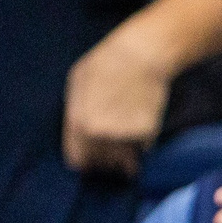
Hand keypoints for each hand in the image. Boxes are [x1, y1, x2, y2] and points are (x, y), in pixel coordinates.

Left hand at [64, 31, 172, 176]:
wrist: (141, 56)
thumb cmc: (105, 64)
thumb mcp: (77, 84)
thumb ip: (75, 113)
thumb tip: (79, 133)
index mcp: (79, 124)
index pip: (78, 161)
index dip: (84, 160)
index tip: (90, 158)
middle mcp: (100, 135)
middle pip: (101, 166)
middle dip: (104, 161)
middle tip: (109, 151)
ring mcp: (124, 137)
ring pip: (123, 163)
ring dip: (124, 158)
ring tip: (125, 141)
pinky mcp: (147, 135)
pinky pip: (142, 151)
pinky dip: (140, 146)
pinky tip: (139, 127)